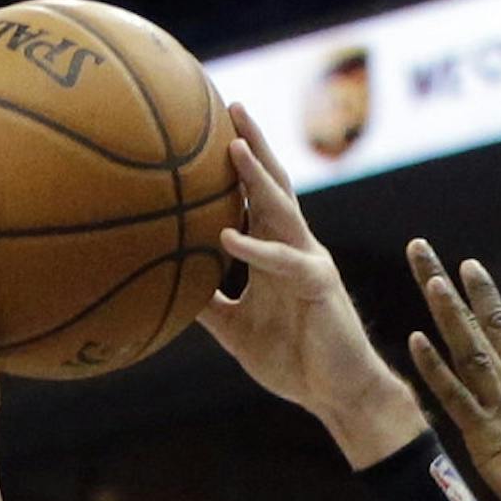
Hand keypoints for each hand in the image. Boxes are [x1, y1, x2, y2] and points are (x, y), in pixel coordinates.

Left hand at [202, 108, 416, 464]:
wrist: (338, 396)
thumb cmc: (293, 363)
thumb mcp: (235, 330)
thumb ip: (206, 303)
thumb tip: (162, 285)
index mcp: (274, 252)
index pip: (255, 197)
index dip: (235, 165)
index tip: (208, 127)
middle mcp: (294, 247)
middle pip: (274, 184)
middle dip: (254, 144)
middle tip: (230, 104)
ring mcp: (310, 261)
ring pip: (284, 209)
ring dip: (259, 177)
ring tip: (234, 146)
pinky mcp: (320, 286)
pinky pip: (284, 262)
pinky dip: (256, 249)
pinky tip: (227, 235)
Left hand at [407, 244, 500, 500]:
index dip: (484, 296)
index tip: (467, 266)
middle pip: (476, 324)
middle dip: (445, 284)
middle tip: (420, 247)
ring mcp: (500, 408)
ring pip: (467, 350)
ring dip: (446, 312)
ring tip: (426, 276)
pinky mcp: (487, 436)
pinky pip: (456, 397)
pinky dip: (435, 369)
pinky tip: (416, 340)